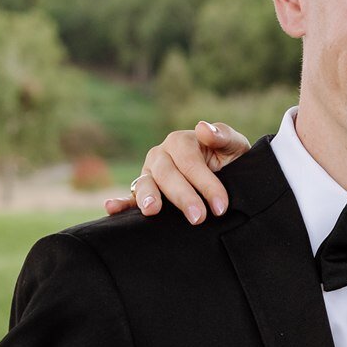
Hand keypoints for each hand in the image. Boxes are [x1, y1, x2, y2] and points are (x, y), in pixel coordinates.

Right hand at [104, 120, 249, 222]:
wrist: (229, 180)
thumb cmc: (231, 162)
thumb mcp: (235, 147)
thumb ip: (223, 136)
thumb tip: (203, 128)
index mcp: (181, 141)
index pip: (190, 162)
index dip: (206, 184)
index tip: (221, 205)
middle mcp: (161, 155)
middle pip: (167, 174)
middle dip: (183, 196)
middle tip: (198, 217)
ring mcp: (150, 174)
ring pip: (145, 184)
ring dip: (148, 197)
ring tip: (152, 210)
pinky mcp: (143, 193)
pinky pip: (130, 197)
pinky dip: (120, 203)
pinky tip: (111, 207)